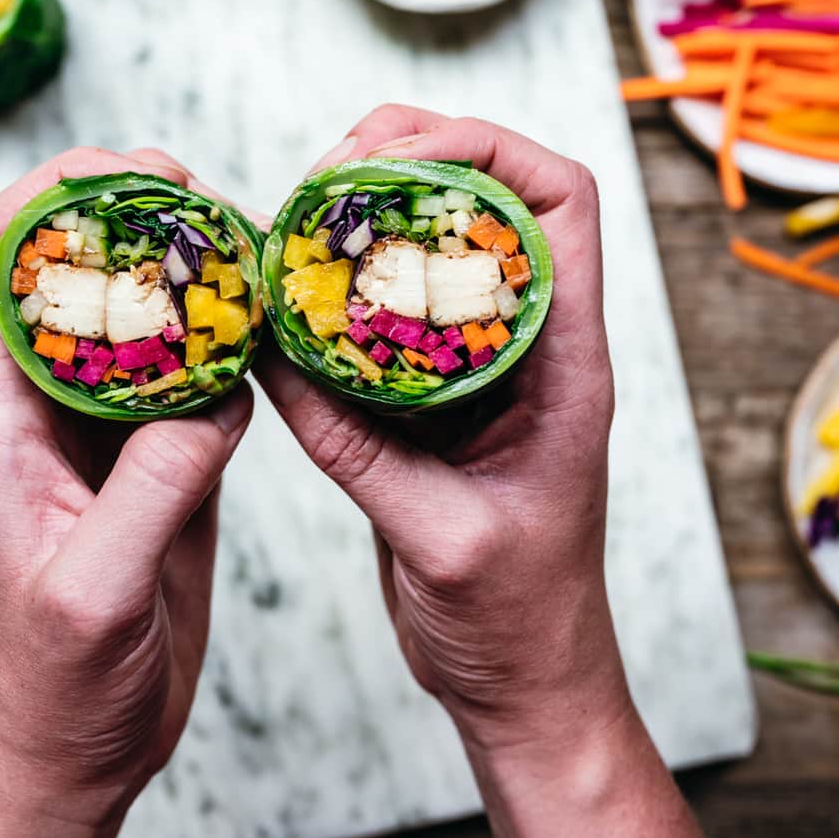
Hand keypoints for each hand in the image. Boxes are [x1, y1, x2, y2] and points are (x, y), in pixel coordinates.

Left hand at [0, 146, 252, 837]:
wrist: (73, 753)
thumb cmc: (56, 685)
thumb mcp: (97, 588)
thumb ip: (152, 487)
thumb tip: (218, 397)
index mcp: (0, 417)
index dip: (55, 195)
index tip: (139, 178)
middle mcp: (46, 407)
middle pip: (71, 262)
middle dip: (135, 211)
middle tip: (217, 202)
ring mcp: (104, 431)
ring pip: (137, 310)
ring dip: (190, 269)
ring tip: (260, 249)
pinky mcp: (158, 463)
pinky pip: (193, 375)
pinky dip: (231, 340)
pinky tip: (278, 330)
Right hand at [260, 105, 630, 764]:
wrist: (525, 688)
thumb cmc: (518, 627)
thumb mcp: (441, 542)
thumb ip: (360, 453)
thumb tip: (272, 361)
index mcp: (566, 365)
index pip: (560, 204)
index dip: (486, 149)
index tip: (394, 156)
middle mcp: (529, 350)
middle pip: (490, 198)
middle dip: (406, 159)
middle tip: (320, 179)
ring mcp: (479, 371)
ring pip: (434, 249)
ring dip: (365, 217)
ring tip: (292, 219)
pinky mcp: (432, 402)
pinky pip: (384, 317)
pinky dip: (333, 292)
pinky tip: (277, 296)